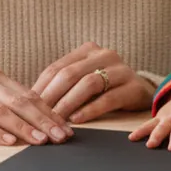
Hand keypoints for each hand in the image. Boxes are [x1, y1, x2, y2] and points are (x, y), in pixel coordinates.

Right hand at [0, 64, 72, 145]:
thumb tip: (32, 116)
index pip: (26, 94)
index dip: (48, 111)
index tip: (65, 126)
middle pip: (18, 102)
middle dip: (44, 120)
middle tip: (62, 136)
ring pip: (0, 111)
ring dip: (24, 127)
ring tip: (41, 140)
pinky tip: (8, 141)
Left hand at [32, 41, 153, 123]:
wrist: (142, 91)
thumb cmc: (106, 87)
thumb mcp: (83, 79)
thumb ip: (63, 84)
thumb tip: (31, 100)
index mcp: (88, 50)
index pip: (57, 67)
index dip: (41, 87)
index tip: (28, 105)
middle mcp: (104, 54)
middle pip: (70, 74)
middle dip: (51, 96)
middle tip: (39, 115)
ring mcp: (121, 69)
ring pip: (88, 84)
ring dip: (68, 103)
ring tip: (56, 119)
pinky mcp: (133, 87)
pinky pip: (108, 98)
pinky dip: (90, 109)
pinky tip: (78, 120)